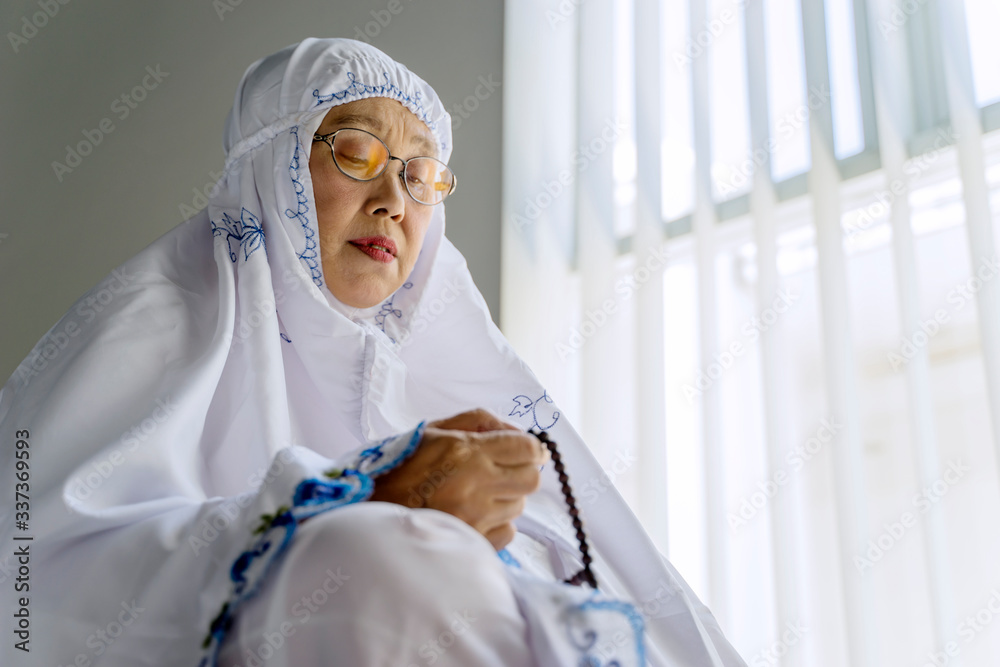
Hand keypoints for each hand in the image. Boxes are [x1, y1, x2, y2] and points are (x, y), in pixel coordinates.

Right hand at [369, 408, 548, 549]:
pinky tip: (475, 516)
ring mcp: (475, 518)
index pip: (526, 448)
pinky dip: (498, 523)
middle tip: (503, 471)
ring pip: (518, 506)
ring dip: (506, 498)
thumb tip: (515, 431)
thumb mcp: (432, 430)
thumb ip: (478, 422)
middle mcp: (475, 485)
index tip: (522, 450)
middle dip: (523, 471)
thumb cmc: (397, 468)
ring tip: (477, 495)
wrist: (363, 511)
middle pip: (531, 479)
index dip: (530, 447)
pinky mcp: (471, 543)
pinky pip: (508, 532)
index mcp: (466, 451)